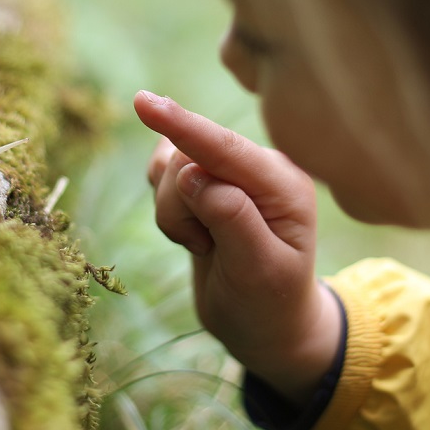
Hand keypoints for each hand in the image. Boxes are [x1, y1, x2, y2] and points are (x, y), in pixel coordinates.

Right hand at [135, 90, 342, 406]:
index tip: (144, 103)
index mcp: (285, 184)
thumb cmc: (270, 304)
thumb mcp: (260, 271)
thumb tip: (192, 174)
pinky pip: (165, 174)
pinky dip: (167, 207)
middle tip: (204, 248)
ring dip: (173, 212)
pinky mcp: (207, 181)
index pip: (227, 149)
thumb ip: (232, 219)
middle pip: (190, 157)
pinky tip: (193, 231)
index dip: (185, 126)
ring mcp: (231, 172)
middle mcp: (260, 168)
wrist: (266, 326)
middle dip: (180, 207)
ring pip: (171, 168)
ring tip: (205, 246)